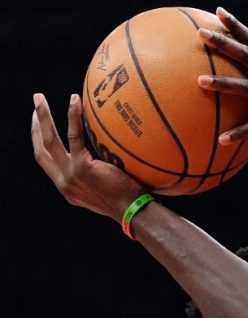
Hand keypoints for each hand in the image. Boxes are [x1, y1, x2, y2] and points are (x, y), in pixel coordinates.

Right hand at [31, 93, 143, 220]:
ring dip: (42, 116)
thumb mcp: (107, 190)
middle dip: (35, 126)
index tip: (40, 125)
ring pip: (50, 140)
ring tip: (38, 97)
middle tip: (35, 104)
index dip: (40, 142)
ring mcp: (70, 176)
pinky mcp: (82, 168)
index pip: (47, 161)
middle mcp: (64, 183)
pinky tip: (74, 100)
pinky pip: (74, 136)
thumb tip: (110, 158)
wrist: (134, 211)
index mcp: (69, 188)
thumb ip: (99, 175)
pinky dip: (72, 116)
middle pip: (41, 149)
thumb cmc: (131, 201)